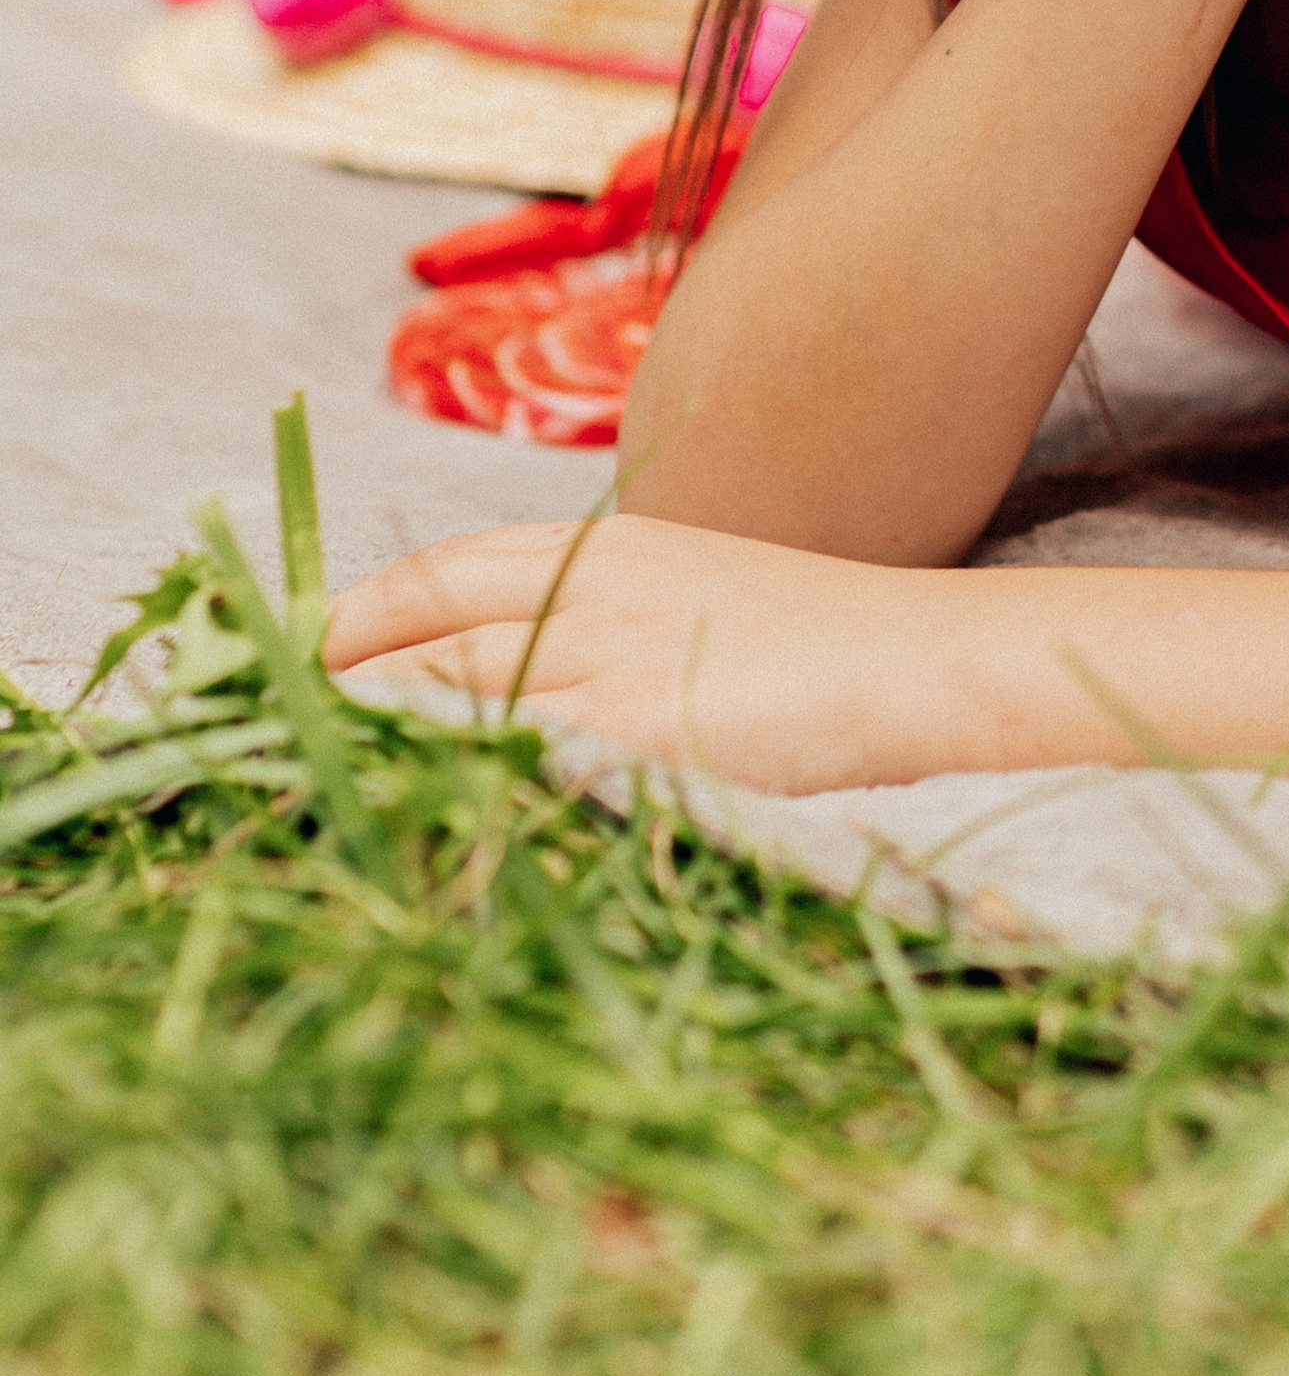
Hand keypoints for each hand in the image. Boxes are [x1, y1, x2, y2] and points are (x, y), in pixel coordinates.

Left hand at [323, 515, 897, 795]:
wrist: (923, 656)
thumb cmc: (823, 643)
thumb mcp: (696, 599)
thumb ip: (606, 625)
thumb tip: (514, 688)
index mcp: (608, 546)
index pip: (442, 569)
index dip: (360, 612)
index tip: (307, 658)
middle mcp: (592, 585)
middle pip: (420, 627)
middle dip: (336, 678)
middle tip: (278, 732)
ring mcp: (610, 656)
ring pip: (442, 693)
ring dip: (368, 740)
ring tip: (309, 791)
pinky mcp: (634, 729)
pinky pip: (506, 760)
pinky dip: (445, 789)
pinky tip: (410, 829)